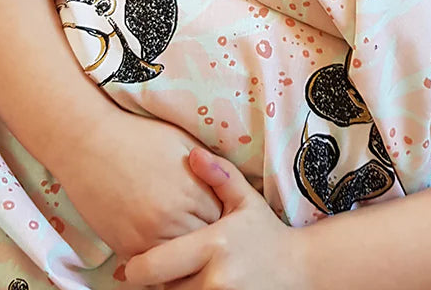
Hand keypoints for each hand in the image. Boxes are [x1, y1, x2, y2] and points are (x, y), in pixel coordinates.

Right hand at [53, 110, 221, 257]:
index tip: (214, 208)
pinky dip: (158, 258)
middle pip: (202, 241)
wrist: (90, 142)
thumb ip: (208, 171)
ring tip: (179, 234)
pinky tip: (160, 245)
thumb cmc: (139, 137)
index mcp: (192, 191)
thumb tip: (225, 188)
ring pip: (178, 260)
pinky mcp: (125, 248)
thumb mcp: (184, 143)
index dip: (218, 213)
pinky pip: (151, 266)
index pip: (221, 218)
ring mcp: (146, 237)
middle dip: (203, 233)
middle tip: (200, 225)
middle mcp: (172, 219)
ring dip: (181, 249)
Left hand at [124, 147, 305, 289]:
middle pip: (160, 289)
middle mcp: (214, 279)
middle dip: (155, 281)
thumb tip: (193, 154)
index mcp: (213, 245)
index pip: (152, 267)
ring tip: (177, 274)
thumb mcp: (245, 199)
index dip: (136, 267)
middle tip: (157, 268)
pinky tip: (192, 285)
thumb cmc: (265, 232)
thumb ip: (219, 175)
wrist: (298, 270)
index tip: (132, 262)